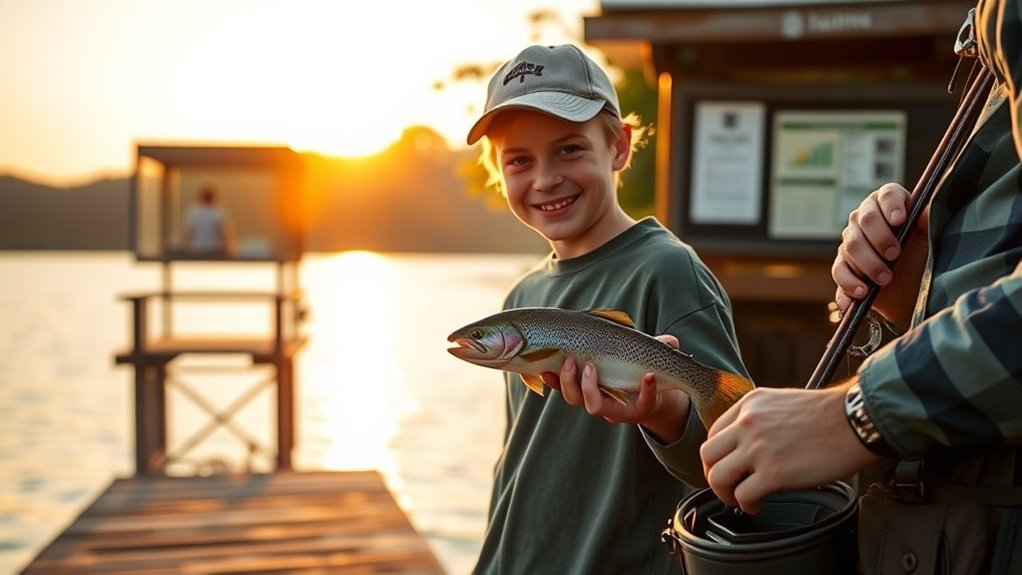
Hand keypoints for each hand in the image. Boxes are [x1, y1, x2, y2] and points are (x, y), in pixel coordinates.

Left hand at [542, 335, 691, 442]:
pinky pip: (563, 389)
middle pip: (596, 407)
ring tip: (569, 362)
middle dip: (590, 388)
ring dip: (568, 382)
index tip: (650, 376)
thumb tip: (671, 342)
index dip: (647, 392)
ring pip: (575, 400)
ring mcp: (594, 400)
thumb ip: (666, 352)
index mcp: (638, 405)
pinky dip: (554, 380)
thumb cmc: (647, 374)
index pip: (644, 403)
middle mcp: (613, 408)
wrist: (633, 392)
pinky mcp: (578, 391)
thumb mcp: (660, 365)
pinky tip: (547, 369)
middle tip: (590, 366)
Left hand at [700, 382, 877, 514]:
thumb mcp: (783, 402)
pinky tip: (757, 504)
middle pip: (708, 455)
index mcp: (750, 404)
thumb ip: (762, 418)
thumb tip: (751, 441)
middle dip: (713, 475)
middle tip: (727, 486)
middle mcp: (748, 423)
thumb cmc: (831, 414)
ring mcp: (758, 448)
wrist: (856, 420)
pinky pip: (743, 494)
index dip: (717, 455)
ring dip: (725, 493)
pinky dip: (746, 504)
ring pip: (718, 476)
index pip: (715, 433)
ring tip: (739, 498)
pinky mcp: (773, 472)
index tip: (726, 466)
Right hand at [831, 183, 928, 329]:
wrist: (911, 292)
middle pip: (865, 220)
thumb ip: (928, 224)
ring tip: (885, 280)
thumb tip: (927, 211)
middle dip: (880, 239)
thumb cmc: (922, 259)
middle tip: (894, 256)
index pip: (887, 195)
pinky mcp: (843, 265)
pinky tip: (862, 293)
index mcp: (890, 205)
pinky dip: (849, 283)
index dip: (891, 206)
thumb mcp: (929, 242)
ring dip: (868, 264)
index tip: (899, 220)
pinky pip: (839, 271)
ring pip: (851, 246)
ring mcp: (852, 241)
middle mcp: (866, 218)